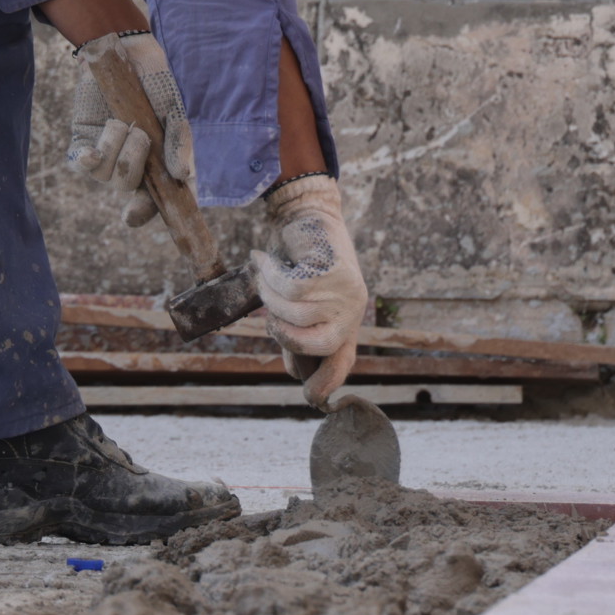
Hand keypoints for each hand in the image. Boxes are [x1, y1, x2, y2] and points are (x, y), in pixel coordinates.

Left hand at [70, 31, 214, 266]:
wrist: (121, 48)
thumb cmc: (153, 79)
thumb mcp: (173, 108)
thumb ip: (180, 140)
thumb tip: (183, 177)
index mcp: (160, 160)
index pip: (160, 197)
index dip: (151, 213)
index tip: (140, 218)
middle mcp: (134, 161)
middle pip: (131, 189)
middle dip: (135, 166)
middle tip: (141, 135)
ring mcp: (108, 153)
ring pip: (109, 176)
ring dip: (117, 150)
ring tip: (123, 121)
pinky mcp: (84, 141)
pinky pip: (85, 165)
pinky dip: (90, 158)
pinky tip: (93, 147)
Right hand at [248, 173, 369, 403]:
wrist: (309, 215)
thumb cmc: (299, 263)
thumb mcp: (303, 304)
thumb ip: (299, 334)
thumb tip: (295, 374)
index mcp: (347, 324)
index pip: (341, 364)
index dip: (325, 385)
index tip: (312, 400)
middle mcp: (351, 312)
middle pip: (310, 343)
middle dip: (281, 332)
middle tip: (268, 312)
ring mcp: (345, 292)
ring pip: (295, 312)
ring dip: (269, 295)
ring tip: (264, 275)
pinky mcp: (334, 270)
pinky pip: (291, 288)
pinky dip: (269, 275)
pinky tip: (262, 261)